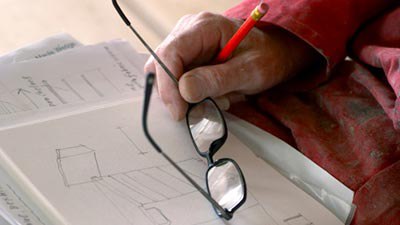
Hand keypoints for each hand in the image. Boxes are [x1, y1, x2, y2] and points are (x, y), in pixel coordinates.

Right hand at [145, 12, 318, 119]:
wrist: (275, 54)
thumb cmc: (267, 56)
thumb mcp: (250, 70)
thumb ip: (217, 80)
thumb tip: (184, 91)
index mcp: (204, 27)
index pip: (170, 52)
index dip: (168, 84)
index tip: (179, 111)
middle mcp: (189, 32)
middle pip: (162, 65)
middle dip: (175, 93)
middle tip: (198, 111)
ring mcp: (187, 46)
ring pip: (167, 76)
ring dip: (185, 96)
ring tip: (214, 100)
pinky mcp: (188, 60)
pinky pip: (177, 81)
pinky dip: (190, 96)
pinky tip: (212, 96)